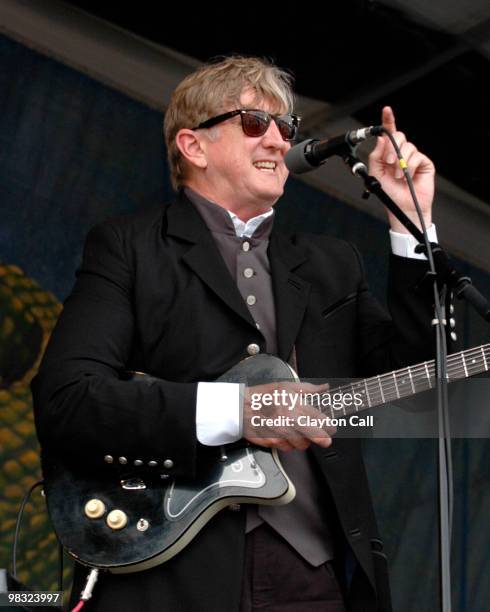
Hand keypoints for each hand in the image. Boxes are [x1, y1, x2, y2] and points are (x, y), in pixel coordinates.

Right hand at [243, 381, 333, 451]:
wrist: (240, 407)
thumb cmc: (263, 396)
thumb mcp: (286, 386)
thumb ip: (308, 389)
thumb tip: (324, 388)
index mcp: (296, 406)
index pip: (322, 421)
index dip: (329, 426)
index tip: (330, 428)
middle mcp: (290, 421)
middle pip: (317, 437)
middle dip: (322, 438)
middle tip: (323, 438)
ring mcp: (282, 434)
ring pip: (302, 445)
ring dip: (302, 441)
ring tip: (297, 432)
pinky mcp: (273, 443)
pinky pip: (287, 448)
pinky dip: (287, 444)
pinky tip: (284, 434)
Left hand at [368, 106, 434, 232]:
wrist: (403, 206)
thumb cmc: (390, 192)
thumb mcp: (376, 173)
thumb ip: (376, 156)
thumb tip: (381, 140)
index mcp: (389, 154)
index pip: (389, 134)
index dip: (388, 121)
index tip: (387, 110)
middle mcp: (402, 153)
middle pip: (399, 136)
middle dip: (392, 147)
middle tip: (389, 161)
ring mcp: (414, 157)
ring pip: (407, 146)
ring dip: (400, 162)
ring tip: (398, 176)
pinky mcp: (424, 163)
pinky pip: (417, 156)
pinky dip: (409, 166)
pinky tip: (407, 176)